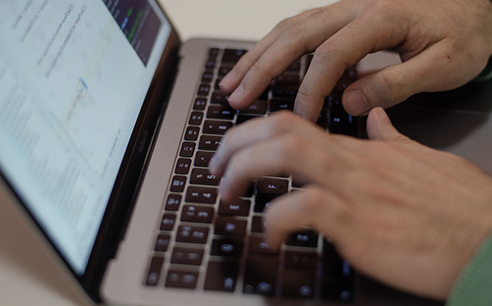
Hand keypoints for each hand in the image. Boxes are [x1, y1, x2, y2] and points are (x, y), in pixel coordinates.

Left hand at [209, 108, 491, 298]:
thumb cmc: (462, 209)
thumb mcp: (426, 162)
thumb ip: (393, 139)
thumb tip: (376, 120)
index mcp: (363, 151)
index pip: (295, 123)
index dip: (254, 133)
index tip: (236, 151)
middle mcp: (354, 163)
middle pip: (280, 131)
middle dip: (235, 145)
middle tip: (218, 169)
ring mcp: (357, 191)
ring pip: (285, 155)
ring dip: (243, 171)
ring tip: (228, 193)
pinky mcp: (361, 226)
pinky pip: (304, 208)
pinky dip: (277, 218)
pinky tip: (272, 236)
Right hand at [219, 0, 491, 120]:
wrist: (477, 0)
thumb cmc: (466, 29)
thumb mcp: (446, 64)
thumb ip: (397, 83)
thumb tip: (352, 101)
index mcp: (381, 17)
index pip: (329, 56)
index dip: (310, 91)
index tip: (301, 121)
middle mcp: (356, 6)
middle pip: (295, 35)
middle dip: (260, 68)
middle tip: (235, 95)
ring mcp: (347, 7)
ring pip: (290, 27)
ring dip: (258, 54)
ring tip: (233, 79)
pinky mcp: (345, 13)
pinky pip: (301, 26)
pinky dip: (275, 46)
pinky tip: (261, 62)